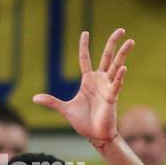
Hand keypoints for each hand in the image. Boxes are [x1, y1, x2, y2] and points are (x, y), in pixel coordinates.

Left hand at [33, 29, 131, 148]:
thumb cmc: (83, 121)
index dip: (84, 46)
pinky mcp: (112, 97)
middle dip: (113, 43)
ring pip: (116, 67)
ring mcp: (107, 87)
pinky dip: (119, 77)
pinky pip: (116, 85)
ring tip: (130, 41)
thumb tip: (34, 98)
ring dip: (123, 54)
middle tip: (121, 29)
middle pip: (107, 57)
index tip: (85, 32)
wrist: (95, 135)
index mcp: (88, 81)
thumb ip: (51, 102)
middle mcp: (99, 81)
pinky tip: (123, 68)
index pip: (85, 59)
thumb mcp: (65, 109)